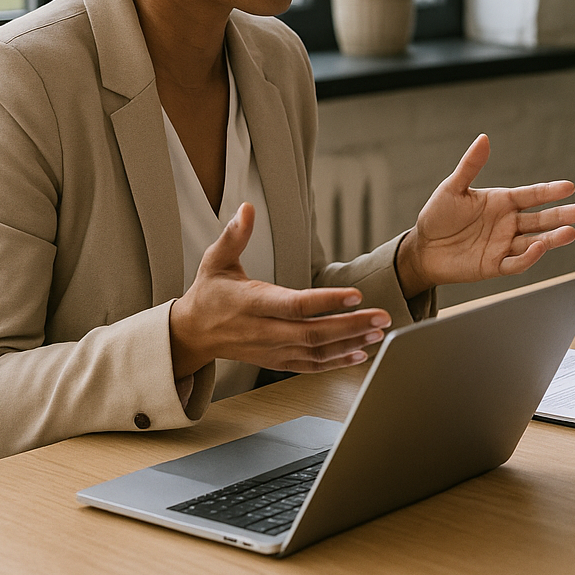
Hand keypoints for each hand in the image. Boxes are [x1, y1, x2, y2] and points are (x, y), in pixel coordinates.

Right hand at [169, 203, 392, 378]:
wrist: (190, 334)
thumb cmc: (209, 293)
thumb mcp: (215, 260)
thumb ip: (234, 235)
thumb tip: (247, 208)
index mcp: (252, 302)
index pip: (294, 304)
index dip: (327, 301)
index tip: (357, 295)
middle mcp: (263, 330)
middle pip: (312, 332)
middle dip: (351, 325)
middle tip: (384, 317)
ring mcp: (270, 350)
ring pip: (315, 352)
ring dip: (350, 344)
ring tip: (379, 333)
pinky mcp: (275, 362)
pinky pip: (309, 366)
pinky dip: (336, 363)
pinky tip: (361, 353)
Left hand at [395, 134, 574, 296]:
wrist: (422, 249)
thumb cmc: (437, 216)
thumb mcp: (452, 188)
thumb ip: (470, 166)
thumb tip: (483, 139)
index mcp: (503, 202)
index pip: (532, 195)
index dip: (550, 191)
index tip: (569, 187)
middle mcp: (508, 223)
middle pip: (541, 219)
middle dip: (563, 215)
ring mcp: (504, 245)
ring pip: (535, 241)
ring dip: (553, 238)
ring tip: (570, 232)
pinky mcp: (495, 265)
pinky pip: (516, 263)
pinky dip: (528, 257)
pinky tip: (538, 248)